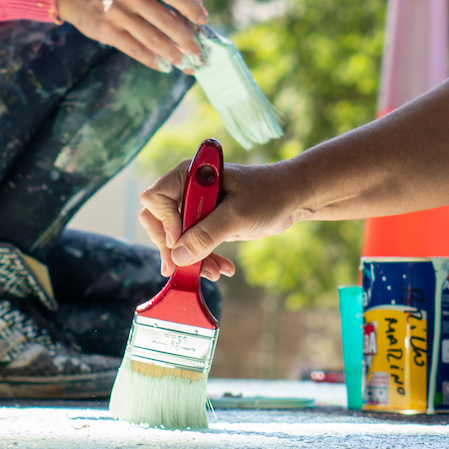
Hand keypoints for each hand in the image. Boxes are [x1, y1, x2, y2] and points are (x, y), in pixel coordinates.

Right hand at [55, 0, 207, 72]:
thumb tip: (193, 2)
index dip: (193, 10)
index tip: (204, 21)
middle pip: (167, 21)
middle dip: (187, 40)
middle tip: (198, 52)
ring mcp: (117, 13)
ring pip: (153, 39)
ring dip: (172, 54)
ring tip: (184, 64)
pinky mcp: (106, 31)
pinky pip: (134, 49)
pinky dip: (151, 60)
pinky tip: (162, 66)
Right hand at [138, 161, 301, 279]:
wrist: (293, 197)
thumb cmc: (268, 195)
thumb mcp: (237, 216)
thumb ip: (206, 235)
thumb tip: (177, 257)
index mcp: (189, 176)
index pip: (155, 199)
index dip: (163, 222)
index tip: (181, 241)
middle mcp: (187, 190)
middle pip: (158, 222)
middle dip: (174, 248)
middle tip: (187, 268)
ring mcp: (196, 208)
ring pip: (175, 239)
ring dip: (190, 259)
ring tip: (213, 273)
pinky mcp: (206, 223)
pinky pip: (192, 246)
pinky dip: (202, 259)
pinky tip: (221, 269)